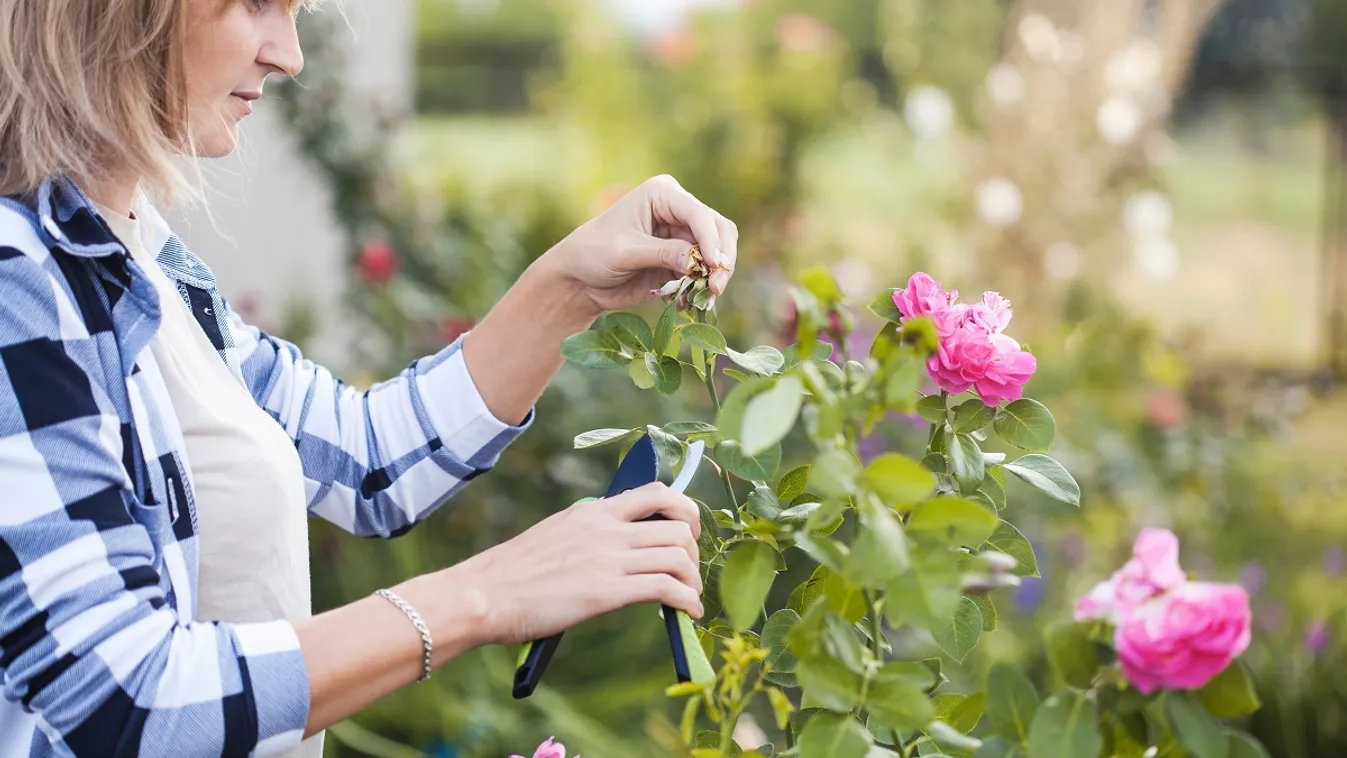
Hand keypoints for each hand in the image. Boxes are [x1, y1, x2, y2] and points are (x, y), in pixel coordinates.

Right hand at [448, 483, 704, 645]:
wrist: (484, 594)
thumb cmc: (514, 573)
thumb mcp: (558, 533)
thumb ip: (591, 533)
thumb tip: (619, 545)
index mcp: (595, 512)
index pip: (657, 493)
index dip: (685, 511)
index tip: (689, 532)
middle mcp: (608, 529)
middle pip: (678, 528)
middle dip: (694, 553)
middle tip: (689, 574)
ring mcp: (609, 559)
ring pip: (679, 557)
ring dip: (694, 580)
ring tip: (690, 597)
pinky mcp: (607, 592)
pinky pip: (667, 589)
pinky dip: (688, 601)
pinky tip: (688, 613)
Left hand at [539, 174, 738, 314]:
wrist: (580, 280)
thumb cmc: (594, 253)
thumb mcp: (626, 251)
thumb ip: (663, 254)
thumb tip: (698, 262)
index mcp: (662, 195)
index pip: (698, 213)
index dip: (711, 239)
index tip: (715, 265)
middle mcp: (676, 210)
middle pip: (717, 230)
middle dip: (720, 259)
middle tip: (716, 288)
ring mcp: (680, 235)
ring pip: (715, 253)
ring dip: (712, 277)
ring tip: (704, 298)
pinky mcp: (680, 260)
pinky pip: (702, 274)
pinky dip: (699, 289)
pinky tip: (686, 303)